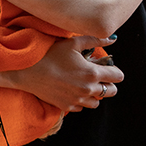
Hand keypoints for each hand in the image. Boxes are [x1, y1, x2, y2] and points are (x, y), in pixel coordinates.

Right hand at [5, 35, 122, 112]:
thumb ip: (96, 40)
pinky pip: (81, 107)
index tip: (108, 67)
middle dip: (108, 84)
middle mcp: (88, 89)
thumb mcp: (74, 43)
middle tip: (98, 76)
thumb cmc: (51, 53)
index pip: (117, 77)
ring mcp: (77, 100)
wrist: (28, 70)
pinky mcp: (66, 106)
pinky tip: (73, 90)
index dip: (115, 71)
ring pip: (97, 102)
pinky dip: (81, 100)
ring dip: (95, 94)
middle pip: (111, 92)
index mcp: (92, 73)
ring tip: (85, 83)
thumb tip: (113, 38)